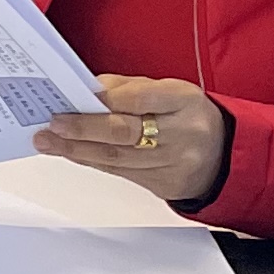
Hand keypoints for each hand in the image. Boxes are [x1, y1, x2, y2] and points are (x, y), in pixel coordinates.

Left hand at [33, 74, 229, 203]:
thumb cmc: (188, 116)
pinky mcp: (164, 185)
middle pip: (124, 133)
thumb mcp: (170, 90)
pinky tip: (72, 154)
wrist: (224, 155)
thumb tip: (87, 90)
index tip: (72, 98)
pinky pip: (121, 173)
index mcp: (183, 101)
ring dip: (77, 151)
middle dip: (82, 129)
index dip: (104, 99)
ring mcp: (174, 164)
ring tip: (48, 142)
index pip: (139, 98)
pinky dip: (93, 162)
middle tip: (53, 125)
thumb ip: (129, 88)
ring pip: (117, 159)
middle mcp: (181, 134)